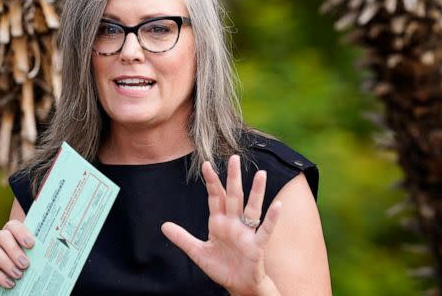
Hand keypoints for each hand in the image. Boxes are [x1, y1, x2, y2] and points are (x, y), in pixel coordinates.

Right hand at [0, 220, 34, 295]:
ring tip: (18, 275)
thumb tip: (56, 251)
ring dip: (6, 262)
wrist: (5, 292)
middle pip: (2, 236)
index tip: (31, 244)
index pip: (12, 226)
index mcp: (9, 236)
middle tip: (26, 264)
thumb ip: (37, 255)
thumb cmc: (21, 275)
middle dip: (15, 250)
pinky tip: (10, 283)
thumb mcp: (29, 264)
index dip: (21, 232)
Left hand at [161, 155, 281, 295]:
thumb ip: (182, 238)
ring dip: (256, 192)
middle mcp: (234, 223)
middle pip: (233, 196)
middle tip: (234, 157)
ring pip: (252, 208)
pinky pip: (265, 230)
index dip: (211, 182)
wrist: (238, 286)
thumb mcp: (198, 252)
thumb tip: (163, 225)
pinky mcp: (256, 245)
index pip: (215, 197)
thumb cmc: (221, 267)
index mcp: (219, 222)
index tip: (206, 164)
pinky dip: (272, 218)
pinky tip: (277, 205)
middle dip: (232, 178)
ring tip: (260, 174)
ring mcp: (246, 232)